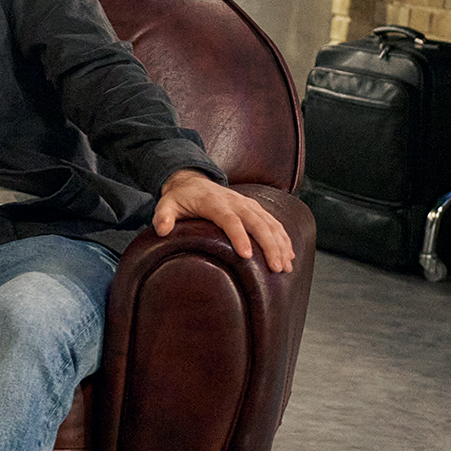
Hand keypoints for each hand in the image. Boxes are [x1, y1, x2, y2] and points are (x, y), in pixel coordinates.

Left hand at [151, 169, 294, 273]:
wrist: (193, 181)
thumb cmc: (180, 198)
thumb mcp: (166, 204)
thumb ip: (163, 216)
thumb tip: (161, 230)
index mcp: (215, 203)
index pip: (230, 220)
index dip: (239, 237)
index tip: (247, 255)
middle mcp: (236, 202)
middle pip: (257, 223)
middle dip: (269, 245)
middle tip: (276, 268)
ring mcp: (248, 205)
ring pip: (270, 224)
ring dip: (280, 244)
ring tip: (285, 267)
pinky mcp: (255, 209)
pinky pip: (273, 223)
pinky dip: (283, 238)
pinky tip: (289, 255)